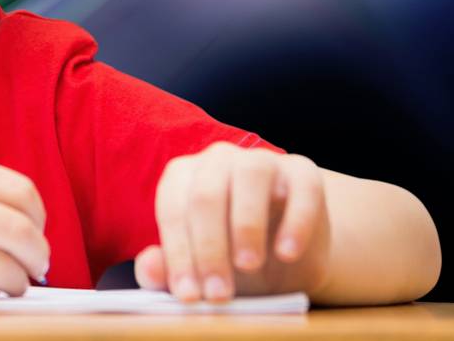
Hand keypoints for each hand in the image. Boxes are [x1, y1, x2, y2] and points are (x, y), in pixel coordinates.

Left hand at [135, 140, 330, 302]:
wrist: (286, 253)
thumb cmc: (231, 256)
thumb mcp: (200, 268)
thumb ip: (169, 268)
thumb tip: (149, 267)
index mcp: (184, 176)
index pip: (173, 208)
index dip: (178, 253)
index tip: (188, 295)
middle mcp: (219, 159)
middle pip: (206, 193)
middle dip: (210, 248)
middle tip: (219, 293)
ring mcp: (263, 161)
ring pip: (250, 175)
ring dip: (247, 224)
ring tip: (248, 265)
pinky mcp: (304, 173)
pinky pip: (301, 187)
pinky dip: (295, 220)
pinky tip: (287, 253)